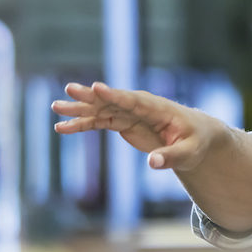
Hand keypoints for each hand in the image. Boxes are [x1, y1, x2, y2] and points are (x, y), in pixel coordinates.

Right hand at [51, 82, 216, 171]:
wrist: (194, 136)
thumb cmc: (195, 142)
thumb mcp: (189, 152)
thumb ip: (171, 157)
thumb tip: (152, 163)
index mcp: (158, 108)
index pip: (133, 100)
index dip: (115, 95)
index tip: (96, 87)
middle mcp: (139, 106)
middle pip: (112, 100)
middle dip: (91, 96)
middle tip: (69, 89)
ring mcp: (129, 113)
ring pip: (100, 109)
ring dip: (79, 110)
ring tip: (56, 108)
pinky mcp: (122, 122)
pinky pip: (98, 122)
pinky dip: (81, 125)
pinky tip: (62, 129)